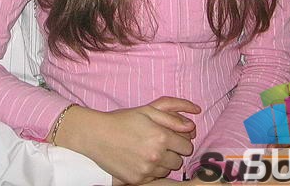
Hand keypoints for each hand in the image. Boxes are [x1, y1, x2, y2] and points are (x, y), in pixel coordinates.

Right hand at [55, 96, 200, 184]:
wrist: (97, 135)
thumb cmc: (123, 120)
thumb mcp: (148, 111)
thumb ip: (173, 116)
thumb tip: (192, 125)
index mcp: (161, 137)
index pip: (187, 146)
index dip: (180, 141)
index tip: (170, 138)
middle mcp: (156, 156)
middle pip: (179, 161)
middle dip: (173, 152)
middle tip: (158, 144)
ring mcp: (147, 170)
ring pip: (167, 171)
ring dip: (163, 163)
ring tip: (148, 151)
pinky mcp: (137, 180)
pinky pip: (154, 178)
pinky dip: (151, 171)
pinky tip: (140, 160)